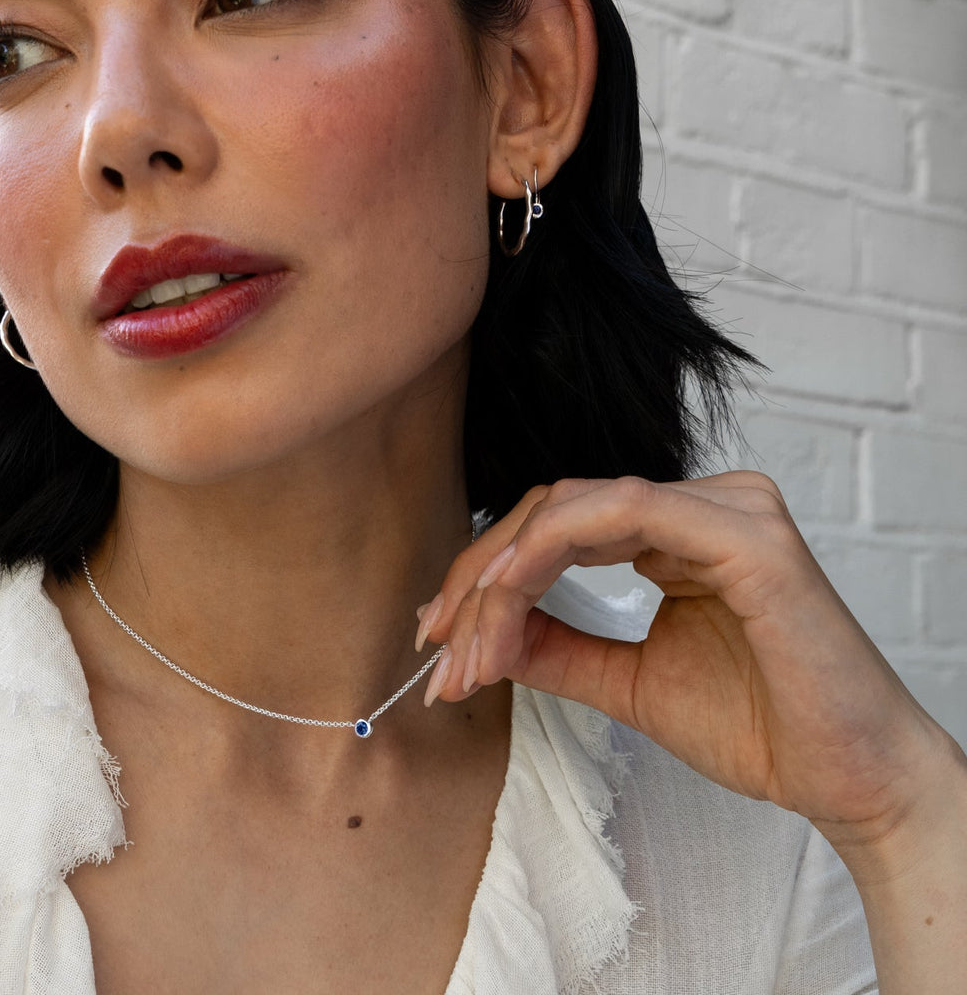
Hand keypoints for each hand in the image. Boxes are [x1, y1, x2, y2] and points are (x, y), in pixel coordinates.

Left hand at [416, 473, 960, 855]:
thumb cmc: (759, 726)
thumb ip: (559, 647)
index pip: (559, 526)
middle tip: (436, 643)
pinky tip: (509, 596)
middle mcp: (702, 503)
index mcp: (680, 530)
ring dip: (503, 574)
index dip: (488, 574)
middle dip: (481, 578)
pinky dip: (550, 549)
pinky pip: (623, 514)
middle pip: (553, 511)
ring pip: (572, 510)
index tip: (439, 636)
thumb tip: (482, 634)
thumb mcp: (628, 682)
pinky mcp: (744, 532)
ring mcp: (727, 508)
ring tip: (465, 644)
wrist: (848, 780)